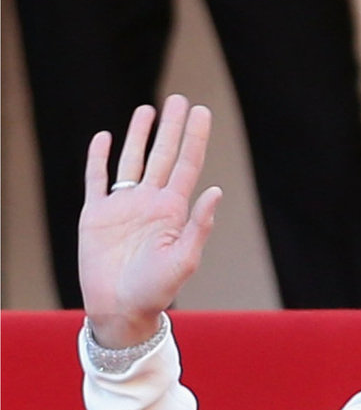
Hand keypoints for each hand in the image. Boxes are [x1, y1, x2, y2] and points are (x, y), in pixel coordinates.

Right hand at [80, 97, 222, 349]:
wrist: (120, 310)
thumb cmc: (155, 292)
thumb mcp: (183, 260)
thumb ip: (198, 226)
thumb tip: (215, 190)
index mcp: (172, 212)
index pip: (187, 165)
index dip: (194, 137)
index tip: (201, 111)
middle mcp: (149, 204)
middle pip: (163, 156)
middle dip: (171, 127)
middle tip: (180, 99)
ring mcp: (123, 207)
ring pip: (132, 161)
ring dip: (139, 136)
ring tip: (148, 110)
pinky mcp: (97, 214)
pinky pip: (97, 179)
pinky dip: (99, 158)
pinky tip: (104, 138)